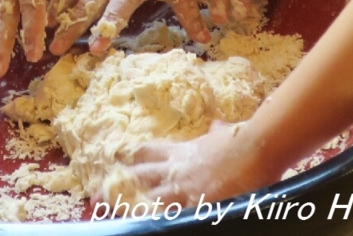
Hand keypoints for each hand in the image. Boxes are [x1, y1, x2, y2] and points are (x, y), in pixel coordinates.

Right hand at [48, 0, 208, 55]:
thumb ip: (192, 16)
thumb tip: (208, 40)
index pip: (116, 13)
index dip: (105, 30)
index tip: (94, 50)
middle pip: (85, 8)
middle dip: (70, 29)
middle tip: (54, 50)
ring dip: (58, 12)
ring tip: (43, 28)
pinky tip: (46, 6)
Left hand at [112, 122, 270, 207]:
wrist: (255, 148)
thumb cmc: (240, 140)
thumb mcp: (223, 134)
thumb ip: (215, 132)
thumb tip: (217, 126)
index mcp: (181, 153)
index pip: (147, 153)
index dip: (130, 159)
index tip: (116, 163)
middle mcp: (176, 171)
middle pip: (138, 178)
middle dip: (117, 186)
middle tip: (97, 196)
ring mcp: (184, 191)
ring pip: (148, 202)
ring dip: (131, 209)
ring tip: (112, 215)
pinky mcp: (197, 207)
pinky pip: (172, 218)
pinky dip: (161, 222)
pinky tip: (148, 228)